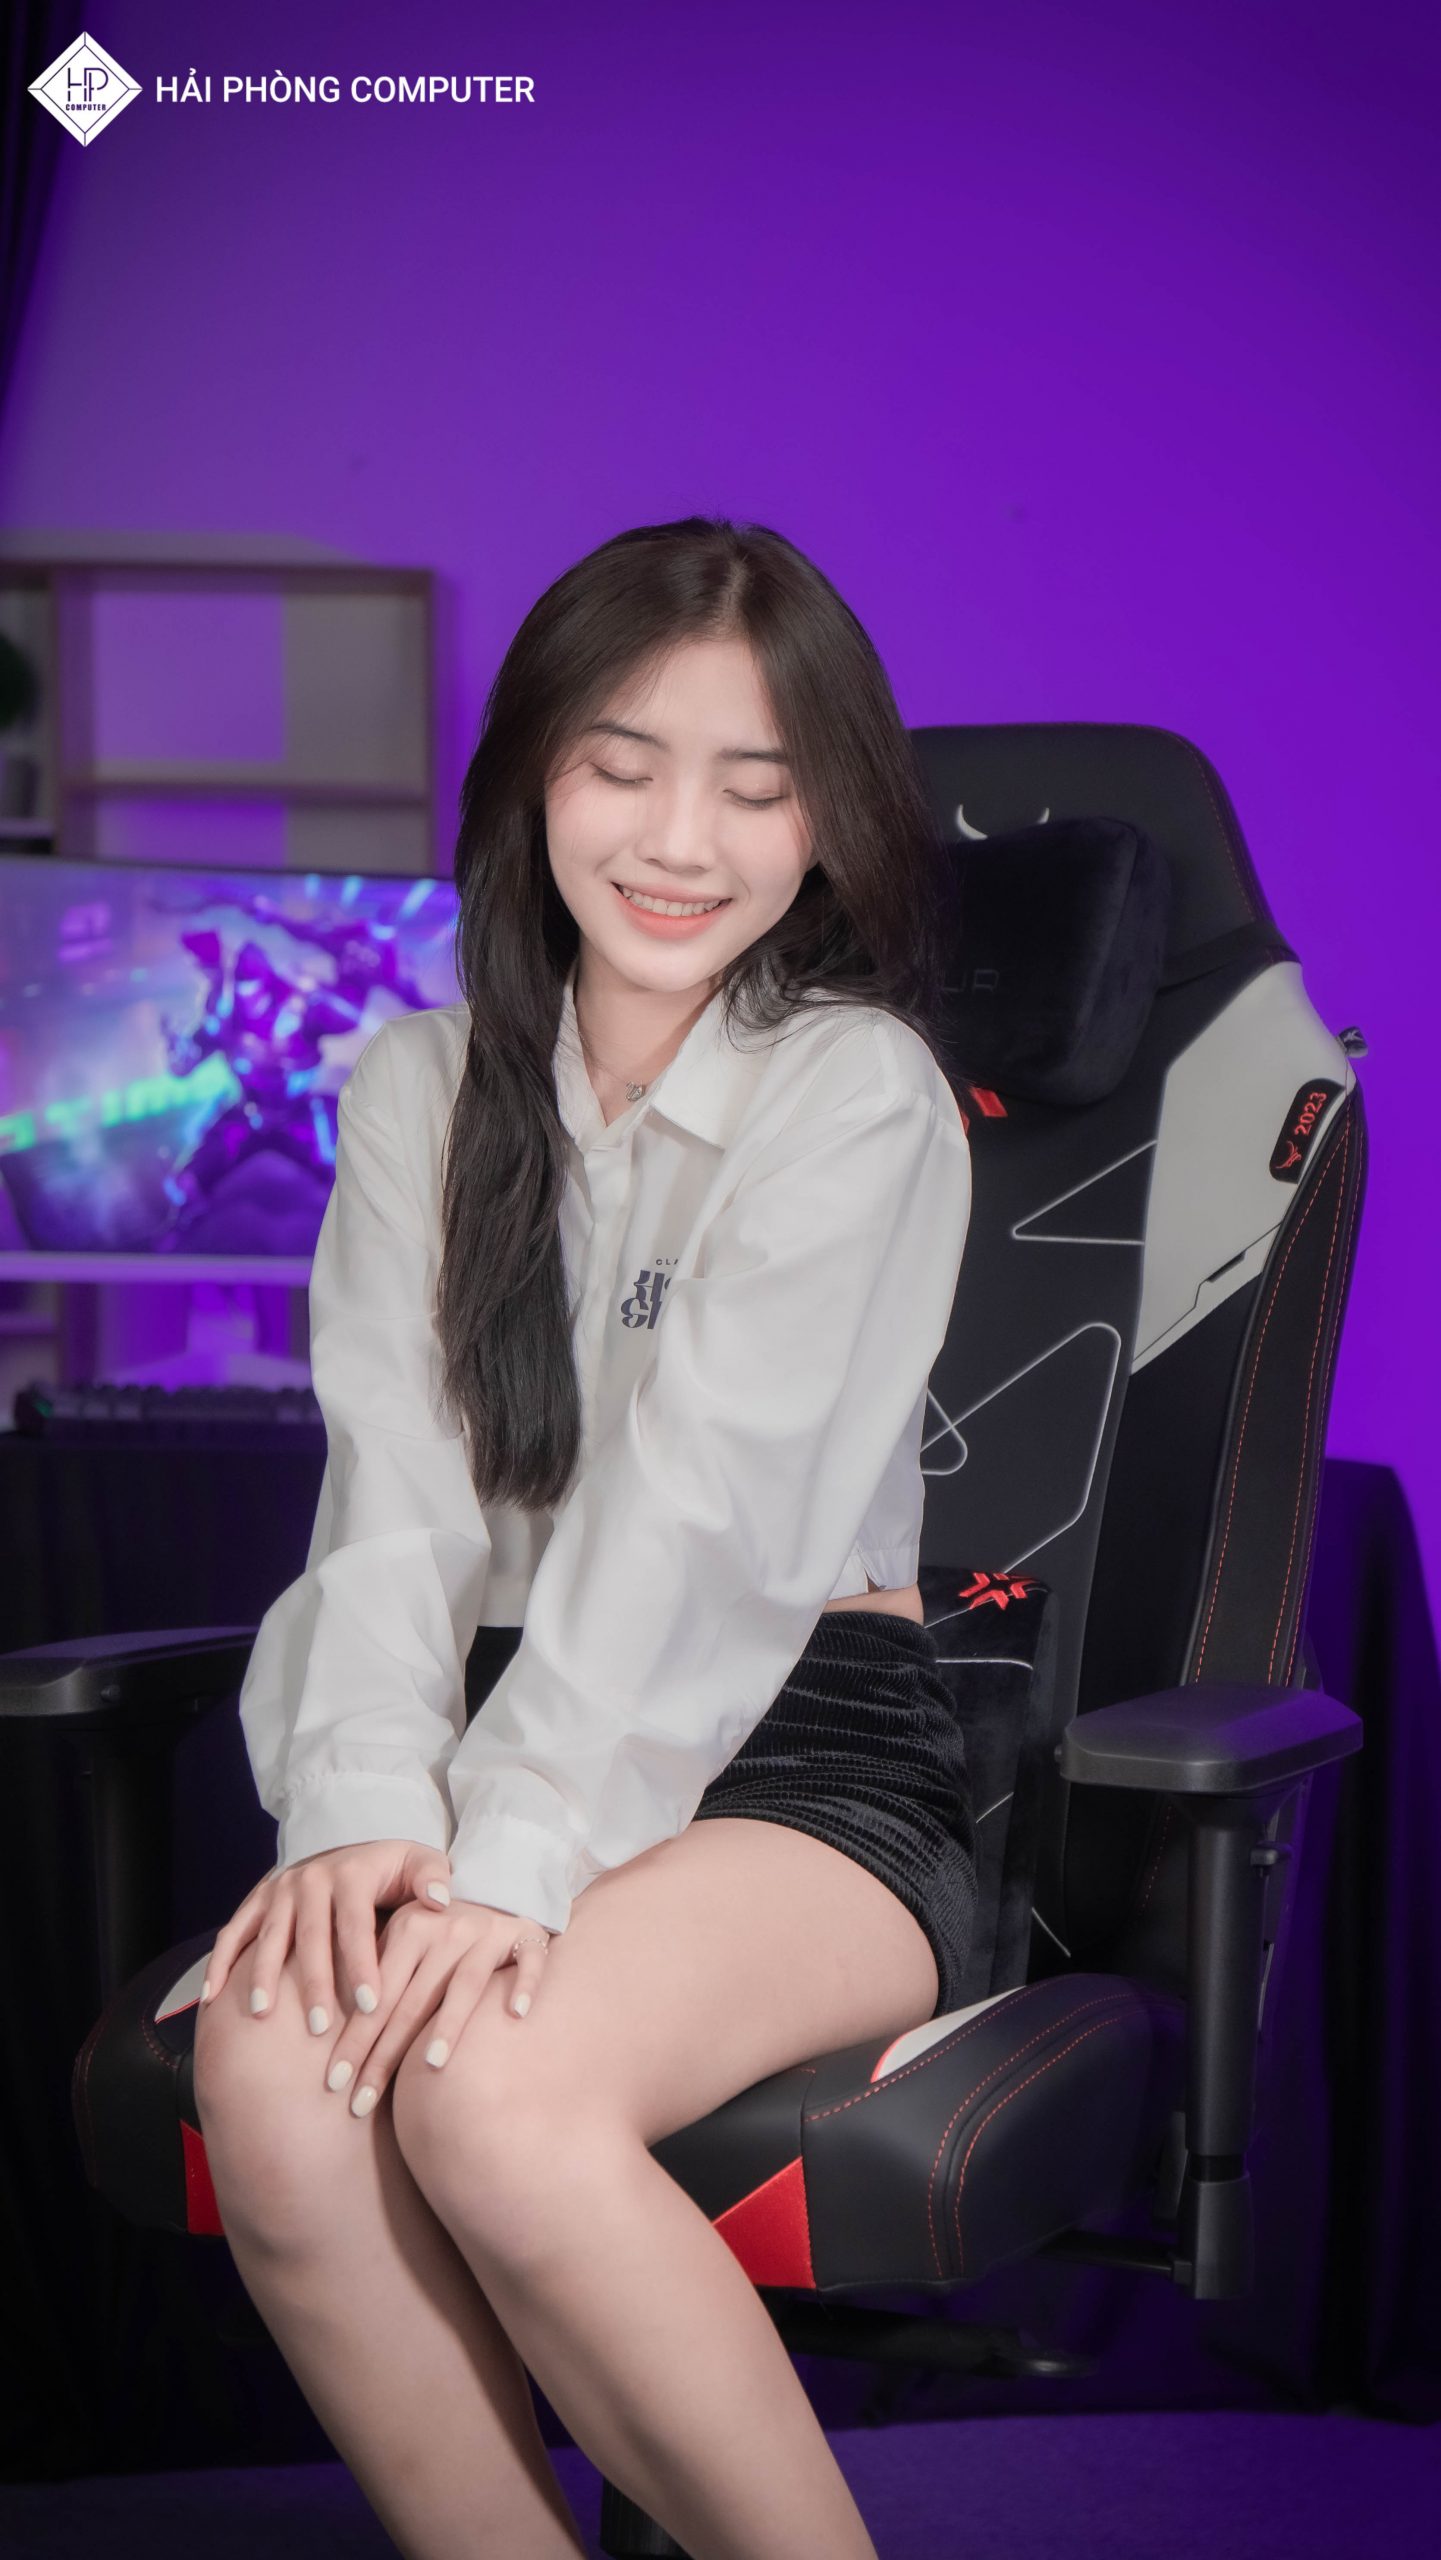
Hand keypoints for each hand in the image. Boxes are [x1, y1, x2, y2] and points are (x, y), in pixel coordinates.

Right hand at [199, 1837, 453, 2034]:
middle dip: (315, 1983)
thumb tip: (440, 1901)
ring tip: (264, 2015)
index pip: (357, 1925)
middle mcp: (310, 1879)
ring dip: (264, 1975)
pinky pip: (234, 1931)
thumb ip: (432, 1879)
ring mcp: (279, 1890)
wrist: (351, 1845)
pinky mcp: (257, 1900)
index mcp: (351, 1875)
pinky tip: (213, 1996)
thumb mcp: (418, 1863)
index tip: (371, 2006)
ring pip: (270, 1937)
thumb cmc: (392, 1870)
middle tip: (320, 2027)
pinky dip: (221, 1961)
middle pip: (311, 1937)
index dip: (363, 1965)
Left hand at [319, 1898, 553, 2116]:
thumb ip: (378, 1979)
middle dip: (384, 2054)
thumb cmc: (440, 1933)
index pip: (377, 1996)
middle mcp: (446, 1930)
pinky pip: (529, 1963)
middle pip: (413, 2001)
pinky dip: (523, 1985)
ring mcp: (488, 1934)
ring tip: (433, 2064)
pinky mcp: (527, 1938)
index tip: (333, 2083)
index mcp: (408, 1929)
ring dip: (449, 2023)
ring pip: (466, 1984)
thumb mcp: (405, 1943)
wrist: (499, 1890)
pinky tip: (515, 2014)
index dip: (354, 2040)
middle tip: (360, 2102)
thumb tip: (330, 2038)